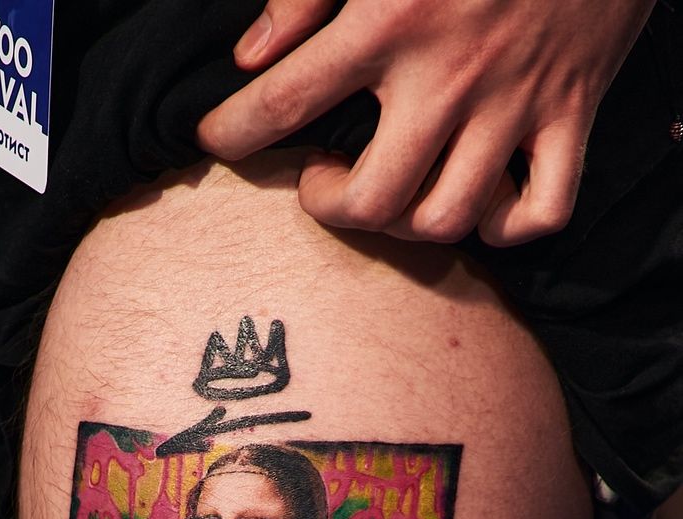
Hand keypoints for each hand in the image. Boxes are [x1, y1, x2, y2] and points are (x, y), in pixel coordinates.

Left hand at [197, 0, 654, 245]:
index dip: (234, 133)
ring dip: (406, 223)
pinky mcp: (571, 114)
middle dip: (329, 205)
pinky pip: (543, 211)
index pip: (286, 100)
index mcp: (392, 19)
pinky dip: (507, 227)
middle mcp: (451, 76)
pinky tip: (480, 207)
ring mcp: (516, 103)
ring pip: (448, 217)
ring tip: (387, 191)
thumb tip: (251, 55)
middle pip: (374, 196)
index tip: (216, 141)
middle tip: (317, 179)